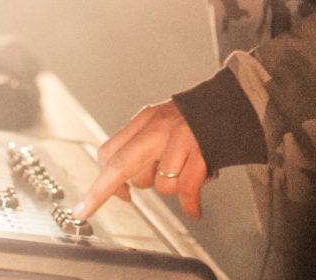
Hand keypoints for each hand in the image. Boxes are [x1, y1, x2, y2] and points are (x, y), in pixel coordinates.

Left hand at [78, 100, 209, 220]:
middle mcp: (158, 129)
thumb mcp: (160, 120)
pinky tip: (193, 210)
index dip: (101, 178)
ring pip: (160, 185)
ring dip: (170, 187)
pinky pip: (187, 190)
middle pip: (122, 166)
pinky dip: (190, 204)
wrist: (229, 105)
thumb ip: (139, 145)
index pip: (110, 150)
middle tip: (86, 209)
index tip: (91, 199)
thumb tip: (121, 182)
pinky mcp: (200, 155)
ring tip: (183, 172)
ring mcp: (179, 142)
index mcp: (145, 120)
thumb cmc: (192, 119)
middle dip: (101, 191)